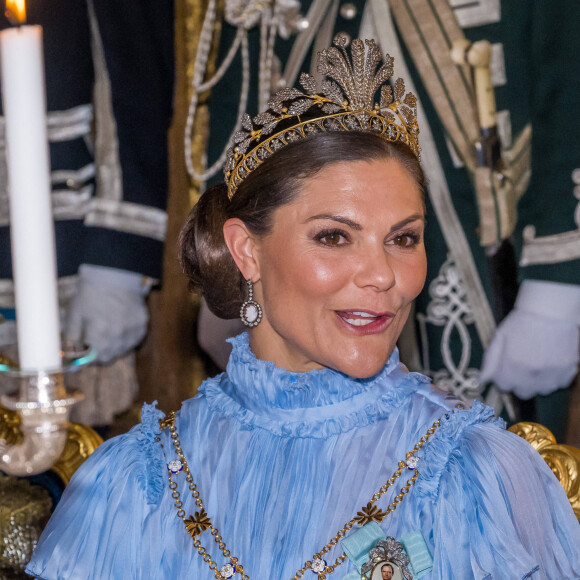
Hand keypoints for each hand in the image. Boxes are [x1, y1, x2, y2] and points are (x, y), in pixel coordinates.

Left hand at [66, 265, 151, 362]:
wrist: (115, 275)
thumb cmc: (91, 293)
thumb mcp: (75, 313)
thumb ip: (71, 338)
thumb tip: (68, 354)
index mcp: (99, 332)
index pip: (93, 359)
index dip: (86, 358)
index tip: (83, 353)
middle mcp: (118, 334)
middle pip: (108, 358)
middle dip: (99, 354)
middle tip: (94, 343)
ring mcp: (133, 330)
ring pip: (122, 351)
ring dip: (113, 347)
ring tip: (107, 332)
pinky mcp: (142, 325)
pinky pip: (133, 341)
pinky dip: (126, 339)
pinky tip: (119, 328)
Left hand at [480, 280, 579, 398]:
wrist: (550, 310)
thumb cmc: (521, 322)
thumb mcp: (499, 337)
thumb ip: (490, 361)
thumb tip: (482, 380)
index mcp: (512, 366)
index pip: (503, 386)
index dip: (503, 377)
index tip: (506, 368)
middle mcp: (532, 374)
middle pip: (523, 393)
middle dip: (519, 383)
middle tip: (522, 366)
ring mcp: (553, 374)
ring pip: (543, 391)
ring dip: (538, 382)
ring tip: (537, 363)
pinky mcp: (569, 370)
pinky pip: (560, 384)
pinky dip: (555, 378)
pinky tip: (550, 363)